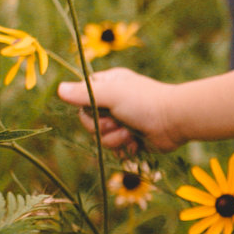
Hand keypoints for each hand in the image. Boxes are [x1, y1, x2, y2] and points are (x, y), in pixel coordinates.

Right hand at [56, 67, 175, 151]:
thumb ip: (85, 94)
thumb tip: (59, 90)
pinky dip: (124, 148)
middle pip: (88, 121)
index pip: (81, 97)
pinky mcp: (130, 138)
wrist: (175, 121)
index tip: (100, 106)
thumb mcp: (112, 94)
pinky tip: (136, 142)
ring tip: (131, 132)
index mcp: (108, 84)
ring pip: (101, 138)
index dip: (87, 107)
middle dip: (102, 126)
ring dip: (115, 139)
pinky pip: (114, 149)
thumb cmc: (144, 102)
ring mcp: (122, 121)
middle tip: (118, 121)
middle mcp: (113, 101)